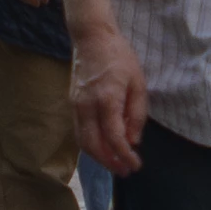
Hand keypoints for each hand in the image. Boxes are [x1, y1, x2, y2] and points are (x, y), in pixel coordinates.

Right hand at [73, 21, 150, 174]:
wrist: (92, 38)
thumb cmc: (120, 57)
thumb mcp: (138, 83)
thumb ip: (136, 114)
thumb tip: (133, 141)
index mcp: (107, 99)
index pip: (114, 138)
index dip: (125, 156)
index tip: (136, 165)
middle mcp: (87, 106)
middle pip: (93, 145)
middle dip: (109, 163)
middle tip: (124, 171)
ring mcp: (76, 105)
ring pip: (82, 141)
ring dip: (98, 157)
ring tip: (115, 164)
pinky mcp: (72, 104)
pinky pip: (79, 132)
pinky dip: (90, 145)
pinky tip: (103, 148)